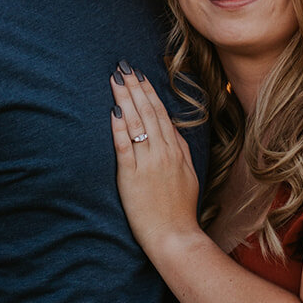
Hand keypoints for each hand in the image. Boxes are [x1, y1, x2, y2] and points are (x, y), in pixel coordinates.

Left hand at [110, 65, 201, 258]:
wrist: (174, 235)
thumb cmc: (180, 209)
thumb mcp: (188, 174)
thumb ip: (180, 150)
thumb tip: (170, 129)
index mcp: (176, 151)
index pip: (161, 113)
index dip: (148, 92)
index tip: (139, 75)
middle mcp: (163, 152)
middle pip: (148, 111)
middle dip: (135, 87)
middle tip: (123, 66)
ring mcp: (148, 163)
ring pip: (136, 123)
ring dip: (125, 98)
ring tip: (115, 79)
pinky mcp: (132, 176)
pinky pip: (124, 146)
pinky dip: (119, 127)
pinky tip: (113, 110)